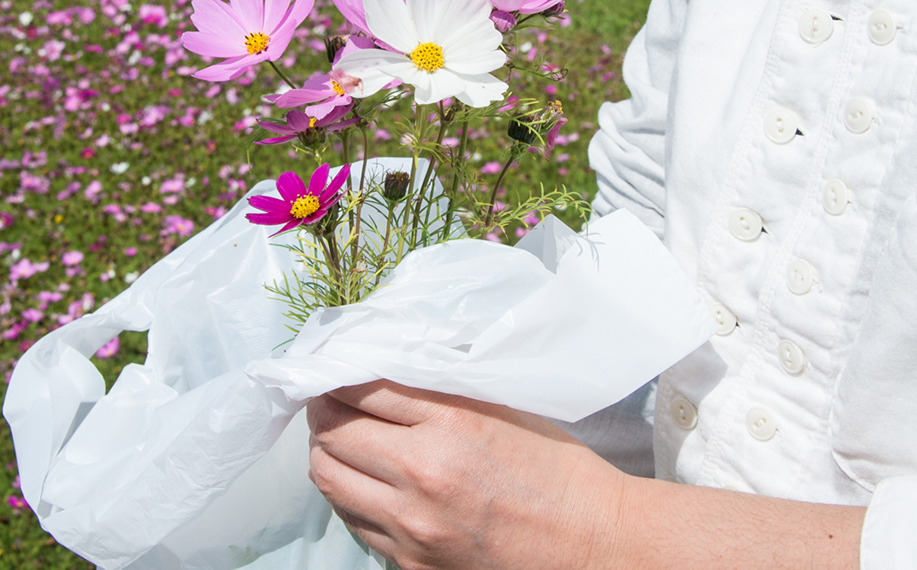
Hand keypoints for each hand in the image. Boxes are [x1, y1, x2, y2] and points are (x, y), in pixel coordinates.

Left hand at [307, 380, 866, 569]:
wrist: (592, 543)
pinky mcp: (409, 561)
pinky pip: (352, 520)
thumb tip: (381, 368)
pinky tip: (364, 479)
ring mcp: (412, 524)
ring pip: (329, 478)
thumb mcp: (501, 407)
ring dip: (327, 450)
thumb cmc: (557, 470)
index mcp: (451, 423)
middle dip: (323, 409)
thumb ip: (439, 389)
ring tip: (340, 436)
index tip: (334, 365)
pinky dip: (348, 493)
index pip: (362, 387)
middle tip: (329, 398)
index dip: (339, 372)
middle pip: (332, 431)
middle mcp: (422, 473)